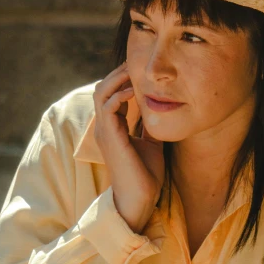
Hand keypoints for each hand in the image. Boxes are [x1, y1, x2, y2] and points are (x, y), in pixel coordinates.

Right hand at [93, 61, 164, 230]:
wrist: (140, 199)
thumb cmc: (145, 176)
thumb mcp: (151, 144)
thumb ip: (150, 126)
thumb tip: (160, 110)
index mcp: (113, 128)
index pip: (112, 94)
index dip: (125, 79)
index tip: (143, 70)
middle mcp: (105, 127)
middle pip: (103, 87)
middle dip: (120, 72)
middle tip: (139, 64)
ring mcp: (105, 131)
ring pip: (102, 92)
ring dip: (118, 78)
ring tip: (135, 72)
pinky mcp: (110, 137)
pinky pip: (109, 106)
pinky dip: (120, 94)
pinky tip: (136, 91)